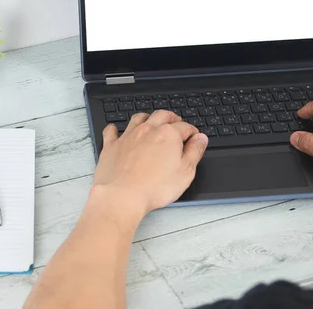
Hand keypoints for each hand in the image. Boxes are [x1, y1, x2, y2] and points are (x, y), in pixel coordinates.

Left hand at [93, 110, 207, 217]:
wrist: (123, 195)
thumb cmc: (154, 187)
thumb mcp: (186, 172)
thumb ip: (195, 152)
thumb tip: (200, 139)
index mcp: (168, 134)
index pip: (185, 127)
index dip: (192, 131)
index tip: (194, 137)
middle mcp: (148, 130)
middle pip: (162, 115)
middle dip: (171, 117)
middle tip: (176, 122)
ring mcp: (128, 136)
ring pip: (139, 118)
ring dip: (147, 118)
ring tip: (151, 122)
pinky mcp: (112, 146)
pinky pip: (112, 131)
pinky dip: (115, 129)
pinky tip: (116, 130)